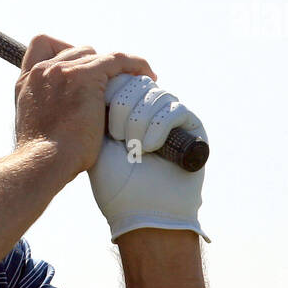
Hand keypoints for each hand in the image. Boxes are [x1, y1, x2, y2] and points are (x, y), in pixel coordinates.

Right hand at [14, 36, 155, 174]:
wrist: (42, 163)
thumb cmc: (42, 159)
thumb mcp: (36, 128)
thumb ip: (48, 111)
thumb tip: (70, 117)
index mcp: (26, 81)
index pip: (42, 45)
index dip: (63, 51)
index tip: (77, 69)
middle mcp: (42, 70)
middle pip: (76, 50)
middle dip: (93, 65)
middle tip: (109, 87)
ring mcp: (62, 70)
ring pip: (96, 55)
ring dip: (113, 68)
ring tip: (131, 82)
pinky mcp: (85, 76)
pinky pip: (117, 60)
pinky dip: (135, 65)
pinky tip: (148, 75)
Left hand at [88, 74, 209, 241]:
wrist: (141, 213)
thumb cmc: (115, 183)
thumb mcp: (96, 140)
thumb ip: (96, 107)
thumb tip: (94, 74)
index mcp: (125, 108)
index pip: (118, 77)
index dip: (109, 90)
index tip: (99, 114)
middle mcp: (148, 108)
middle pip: (135, 81)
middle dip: (120, 107)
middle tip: (114, 136)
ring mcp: (171, 115)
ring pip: (153, 93)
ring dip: (137, 122)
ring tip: (131, 147)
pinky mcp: (193, 126)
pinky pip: (174, 109)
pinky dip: (157, 129)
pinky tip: (148, 148)